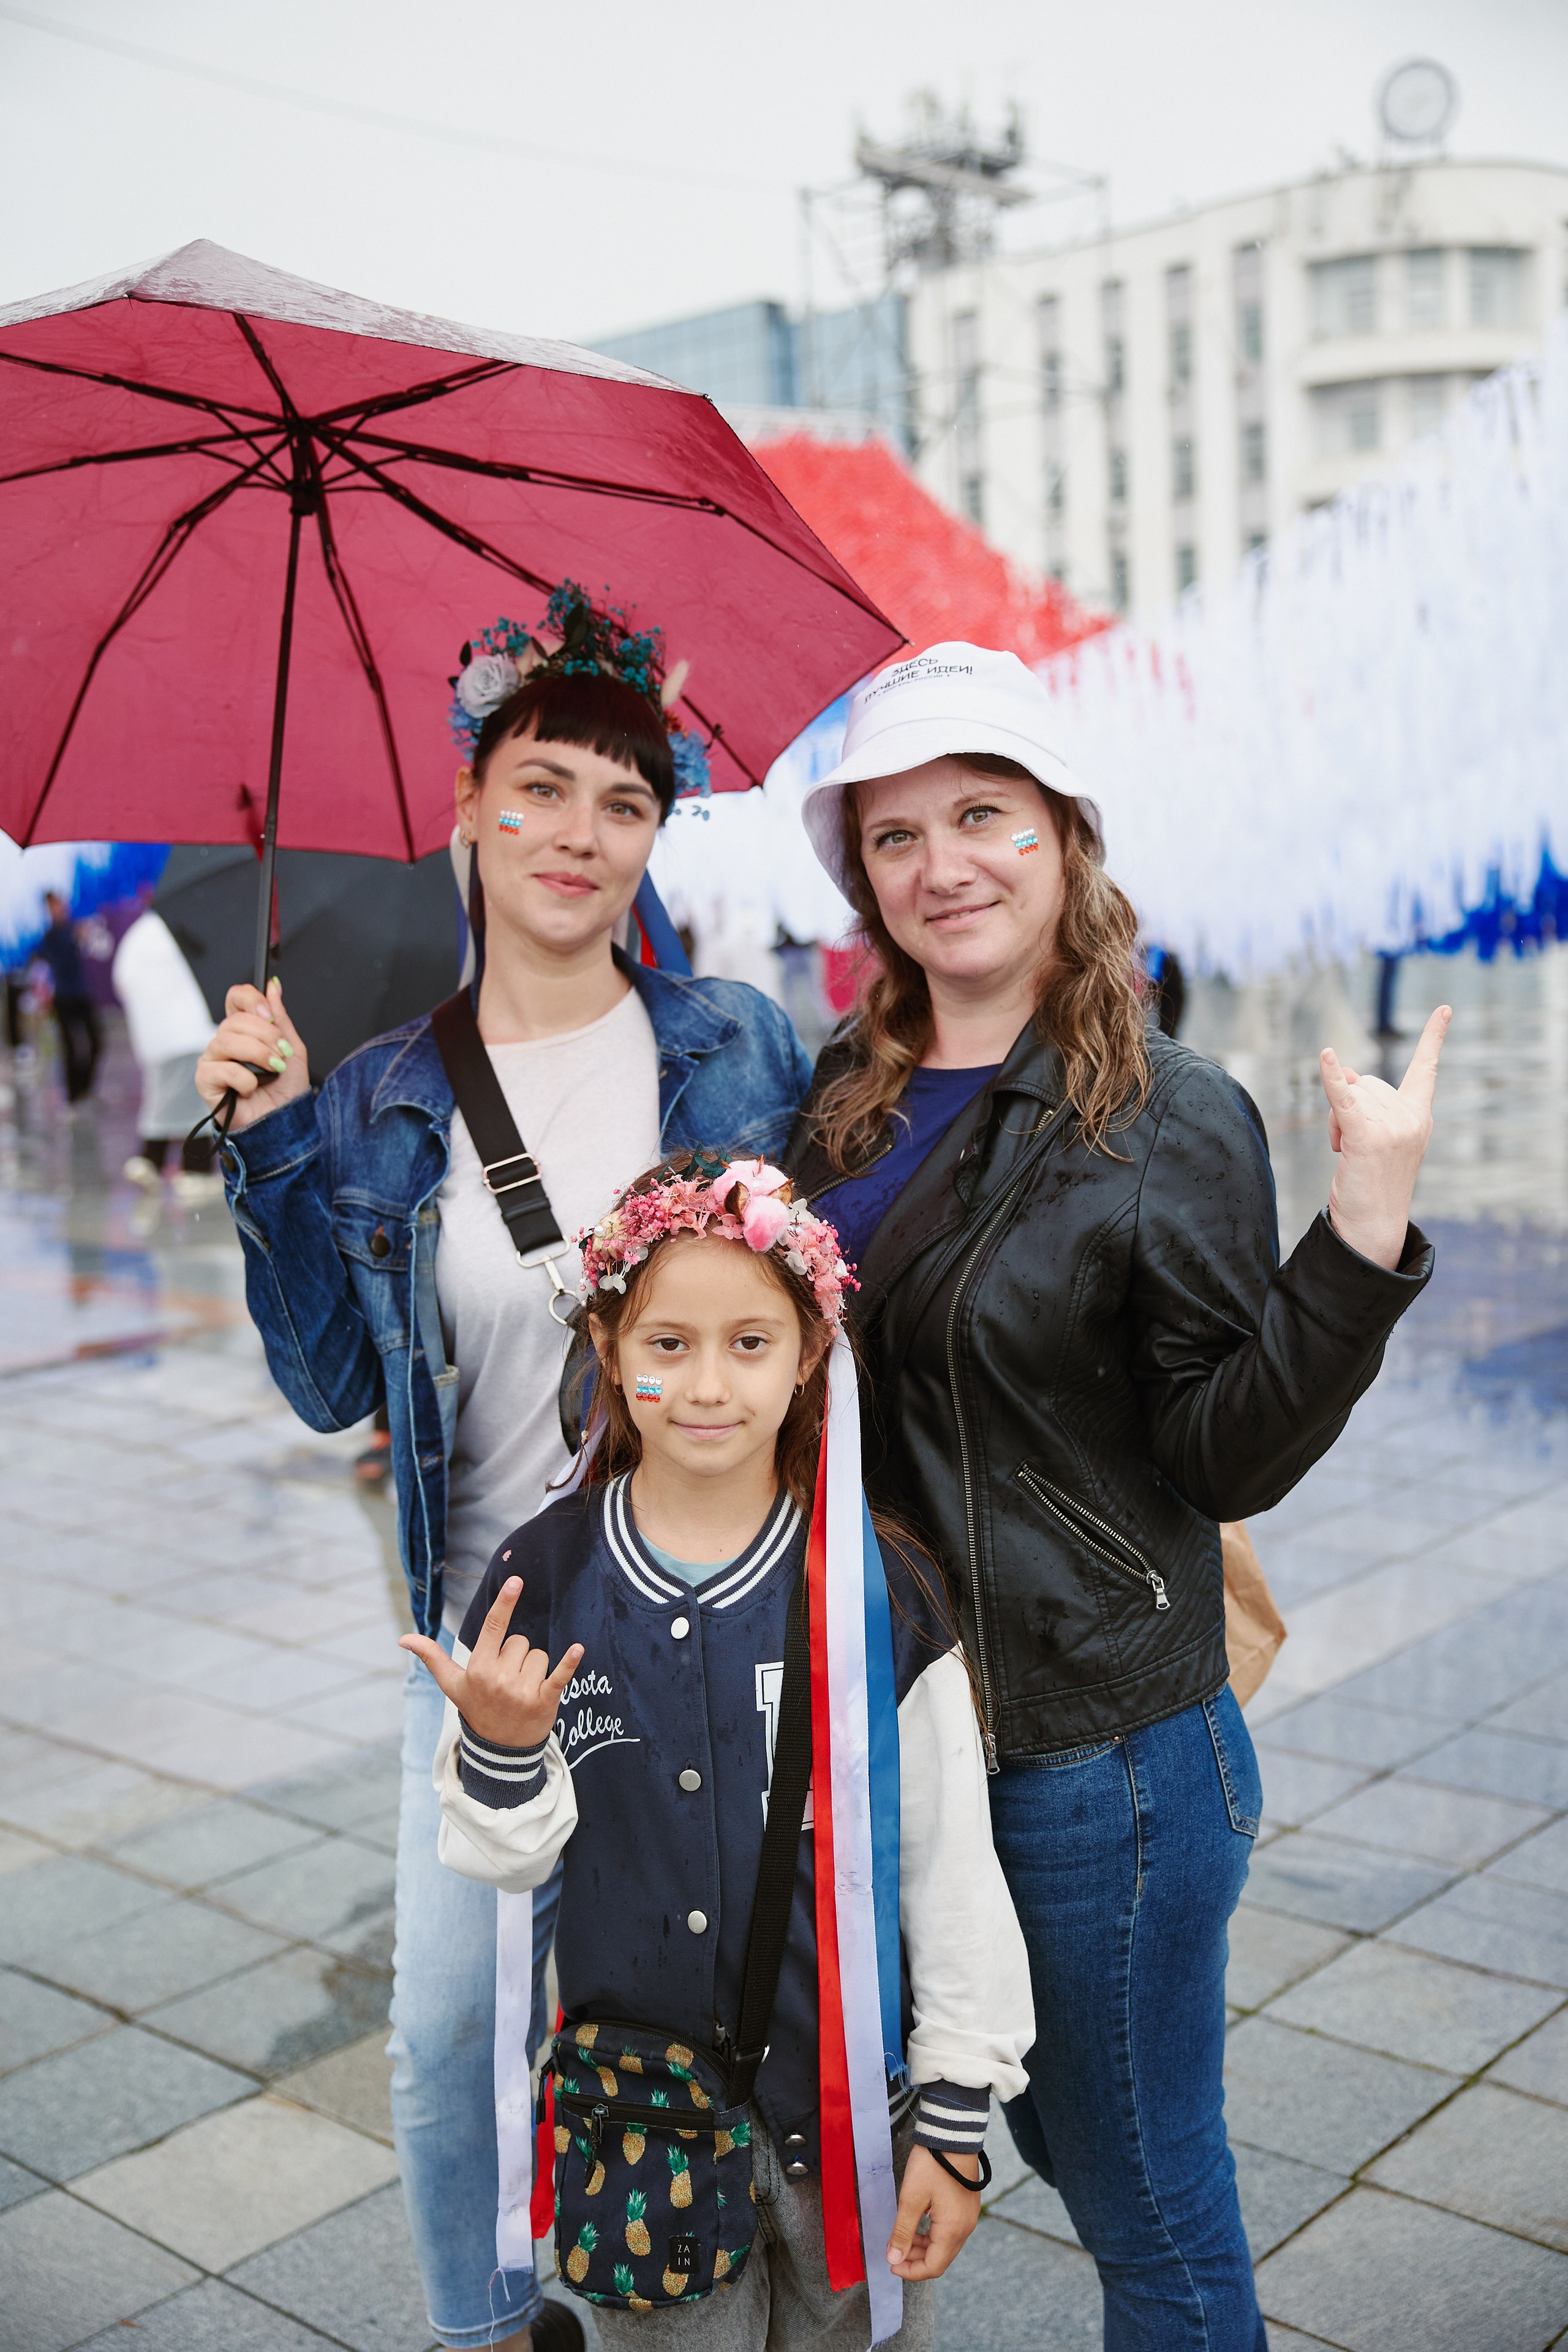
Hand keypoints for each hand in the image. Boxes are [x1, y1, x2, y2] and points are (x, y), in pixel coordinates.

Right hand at [195, 977, 309, 1129]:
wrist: (283, 1123)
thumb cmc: (286, 1090)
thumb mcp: (292, 1049)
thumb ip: (281, 1018)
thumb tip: (273, 985)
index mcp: (245, 1029)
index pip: (235, 997)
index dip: (250, 1000)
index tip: (269, 1014)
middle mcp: (225, 1041)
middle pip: (235, 1020)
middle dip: (265, 1035)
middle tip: (281, 1054)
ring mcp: (213, 1059)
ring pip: (227, 1040)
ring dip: (258, 1054)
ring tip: (273, 1070)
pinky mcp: (205, 1080)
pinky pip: (222, 1068)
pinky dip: (245, 1079)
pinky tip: (251, 1089)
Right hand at [399, 1576, 583, 1748]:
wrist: (499, 1749)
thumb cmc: (476, 1708)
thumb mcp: (452, 1685)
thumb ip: (431, 1657)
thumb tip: (403, 1639)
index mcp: (478, 1669)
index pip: (493, 1628)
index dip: (505, 1602)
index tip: (515, 1581)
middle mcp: (499, 1678)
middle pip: (521, 1641)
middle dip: (517, 1655)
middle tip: (508, 1679)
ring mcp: (522, 1690)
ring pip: (539, 1654)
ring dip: (534, 1667)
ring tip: (522, 1689)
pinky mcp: (544, 1701)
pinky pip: (560, 1674)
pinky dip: (569, 1662)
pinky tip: (578, 1648)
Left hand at [886, 2145, 982, 2280]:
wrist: (952, 2135)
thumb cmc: (931, 2165)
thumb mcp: (911, 2198)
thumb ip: (902, 2232)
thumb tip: (894, 2260)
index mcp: (953, 2230)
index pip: (933, 2267)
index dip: (911, 2272)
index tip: (891, 2265)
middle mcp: (965, 2228)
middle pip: (940, 2258)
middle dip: (916, 2260)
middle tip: (894, 2251)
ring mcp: (968, 2217)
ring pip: (945, 2245)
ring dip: (924, 2247)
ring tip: (902, 2238)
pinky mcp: (967, 2206)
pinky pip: (950, 2231)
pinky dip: (933, 2235)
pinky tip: (918, 2224)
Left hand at [1321, 1003, 1450, 1269]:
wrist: (1373, 1224)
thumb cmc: (1373, 1180)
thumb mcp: (1376, 1135)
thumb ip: (1365, 1100)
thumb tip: (1343, 1068)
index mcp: (1420, 1116)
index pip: (1426, 1069)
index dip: (1434, 1037)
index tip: (1444, 1008)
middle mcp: (1411, 1117)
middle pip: (1367, 1082)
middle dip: (1350, 1107)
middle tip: (1352, 1146)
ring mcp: (1391, 1126)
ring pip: (1348, 1093)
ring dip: (1335, 1119)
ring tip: (1345, 1152)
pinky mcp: (1366, 1136)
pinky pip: (1342, 1098)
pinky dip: (1330, 1078)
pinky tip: (1326, 1056)